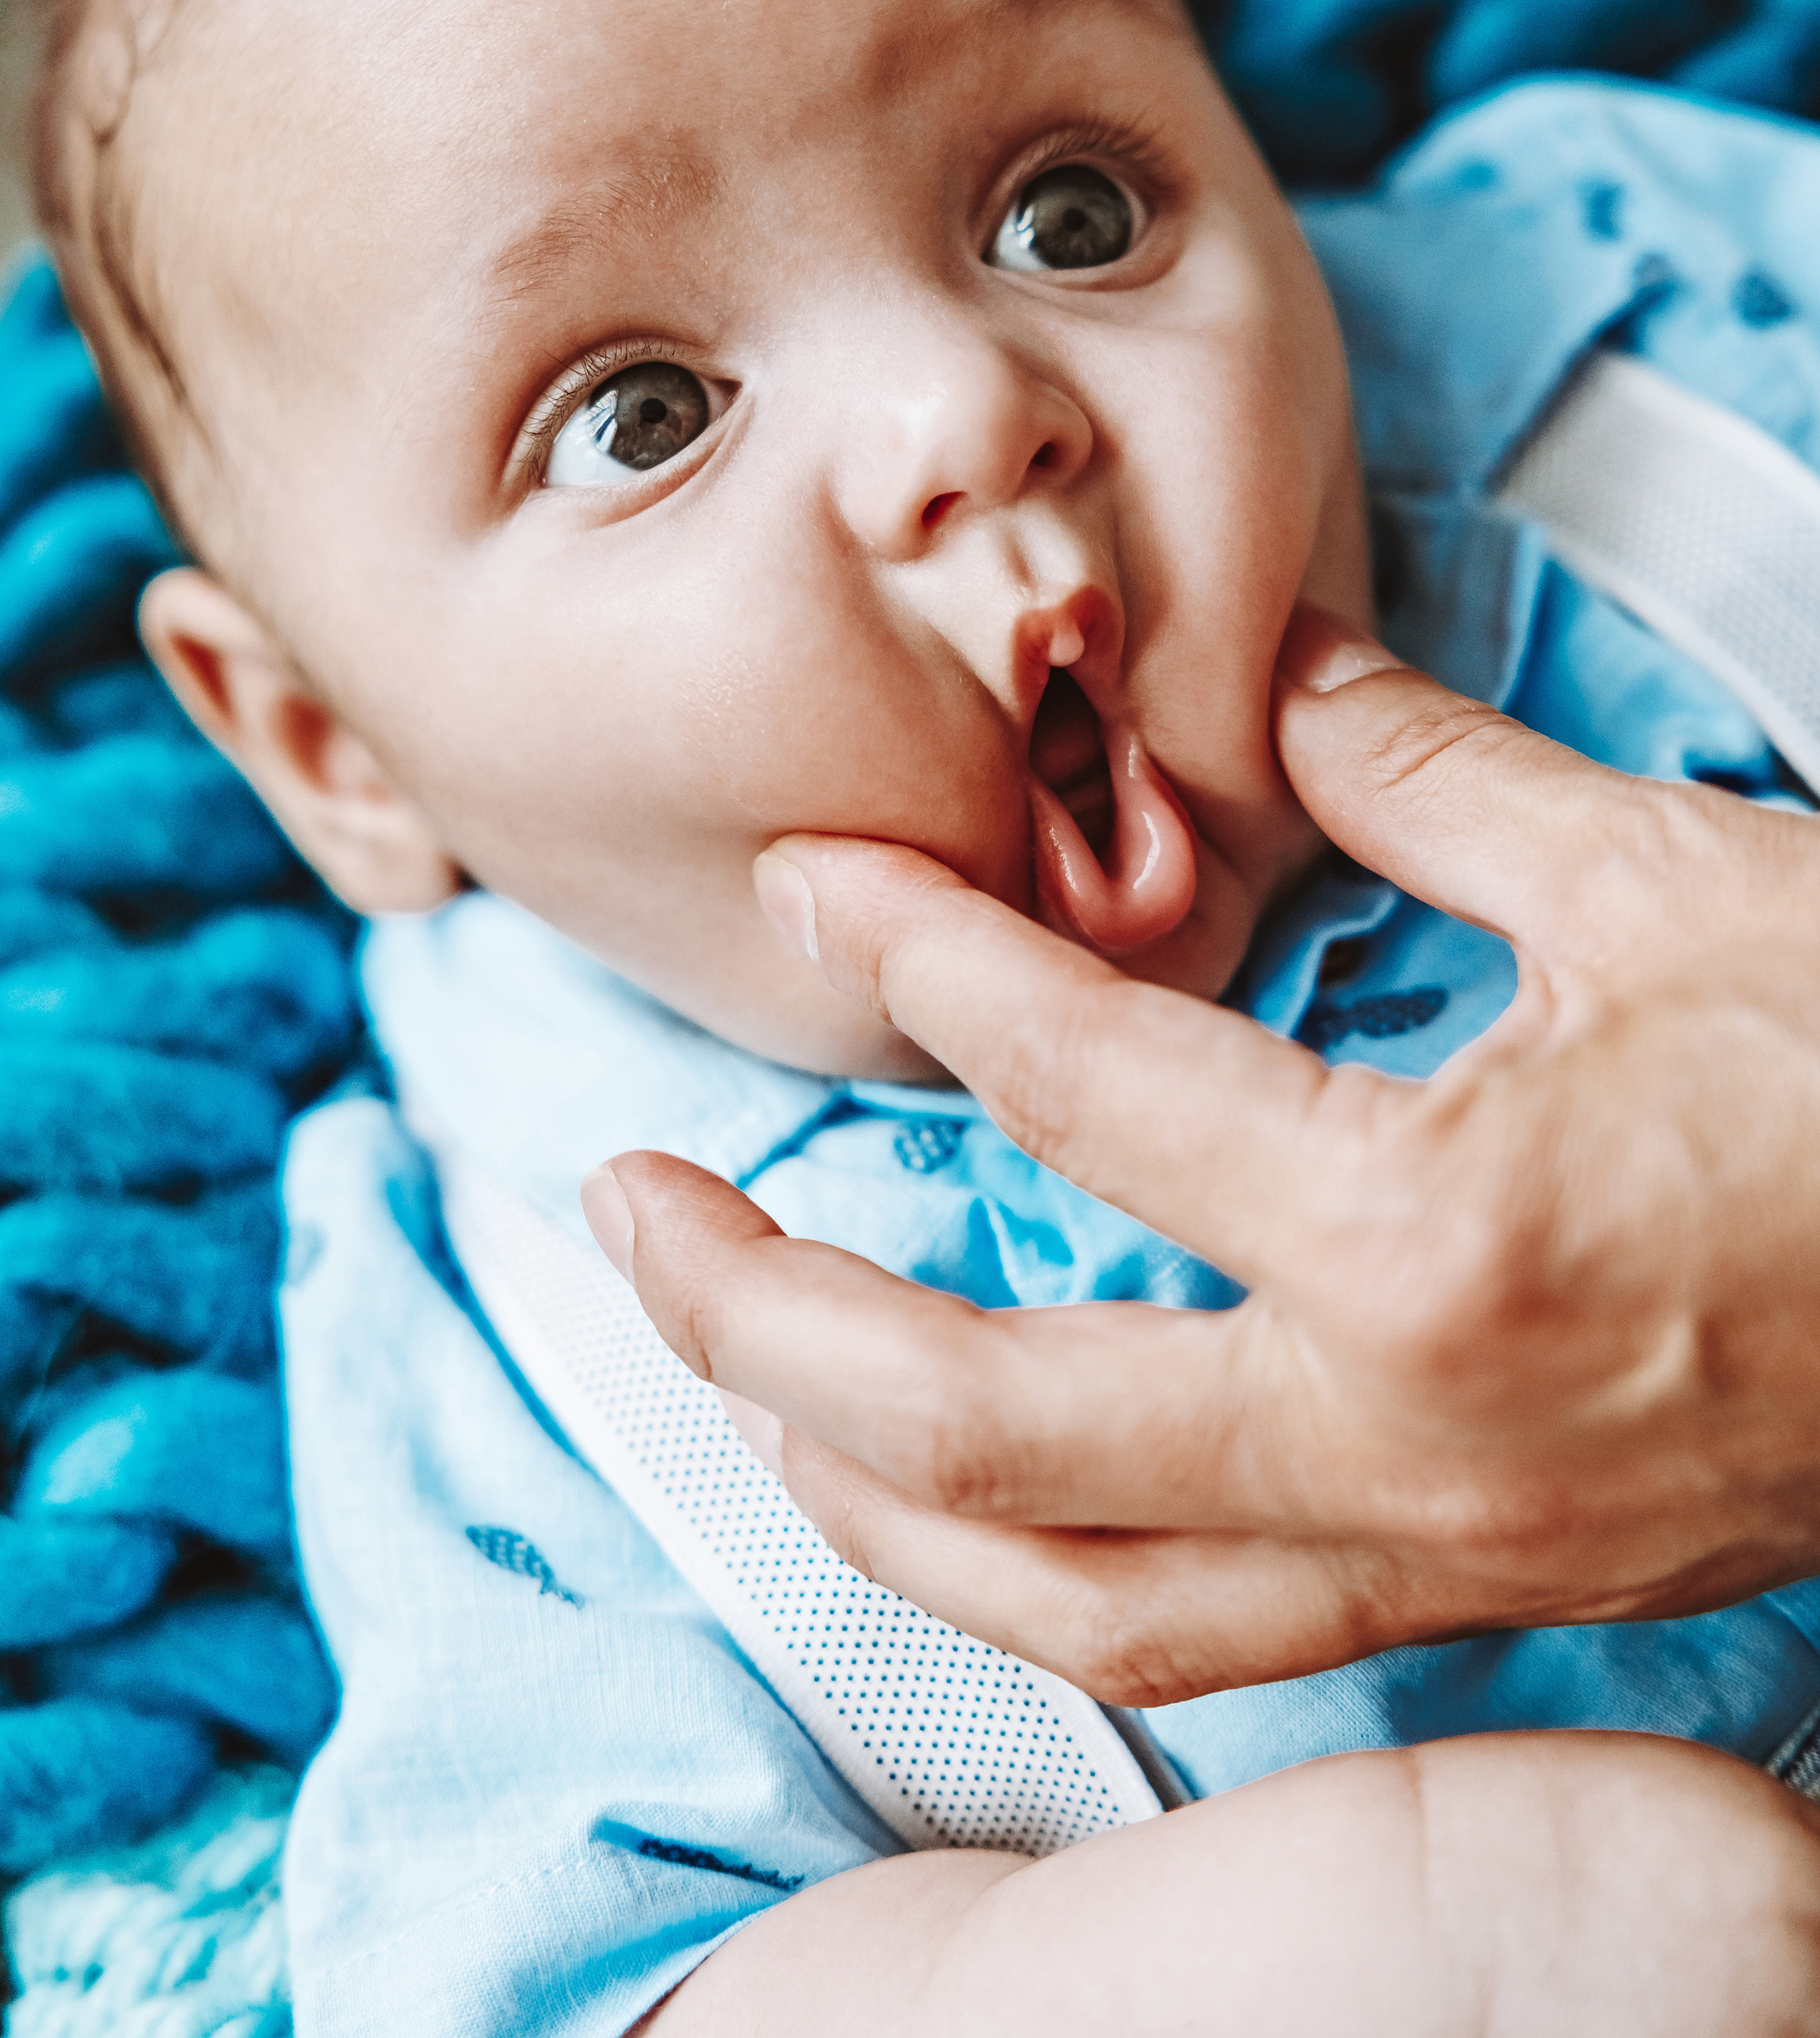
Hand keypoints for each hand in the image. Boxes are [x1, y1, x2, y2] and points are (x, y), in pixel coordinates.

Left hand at [587, 611, 1819, 1704]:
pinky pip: (1193, 1638)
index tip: (819, 882)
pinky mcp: (1477, 1587)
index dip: (921, 958)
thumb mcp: (1668, 881)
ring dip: (846, 1482)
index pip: (1088, 1086)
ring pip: (1057, 1592)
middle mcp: (1407, 1433)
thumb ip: (1428, 779)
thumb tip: (1273, 670)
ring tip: (727, 1357)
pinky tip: (944, 1486)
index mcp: (1439, 1232)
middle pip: (976, 1427)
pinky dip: (1022, 1568)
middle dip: (748, 1316)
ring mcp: (1438, 1549)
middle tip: (620, 1204)